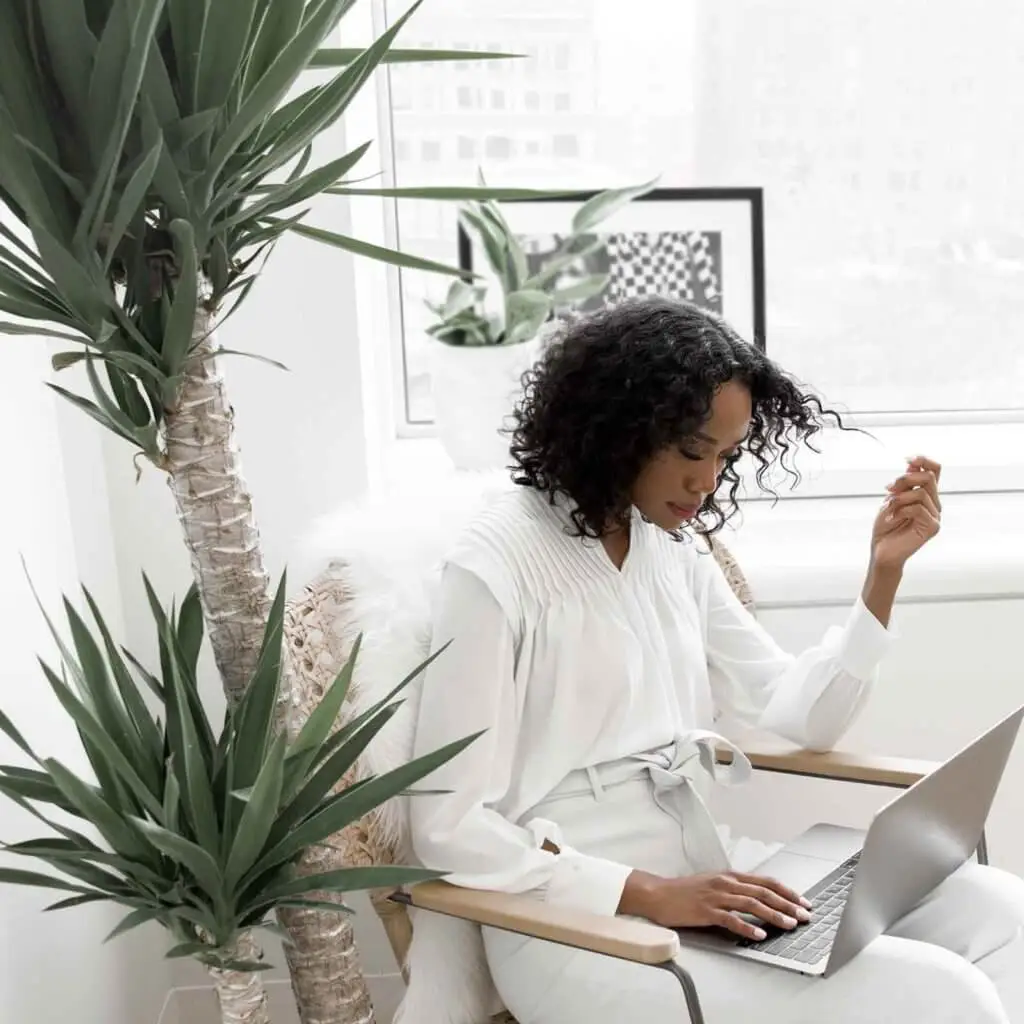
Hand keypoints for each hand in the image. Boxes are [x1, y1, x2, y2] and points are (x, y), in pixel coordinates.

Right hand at [622, 869, 811, 940]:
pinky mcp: (706, 911)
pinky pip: (731, 919)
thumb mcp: (714, 884)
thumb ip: (735, 890)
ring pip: (751, 904)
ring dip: (773, 915)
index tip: (803, 902)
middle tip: (804, 915)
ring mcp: (716, 896)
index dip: (787, 891)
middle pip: (763, 892)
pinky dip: (747, 926)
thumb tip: (760, 900)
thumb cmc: (686, 891)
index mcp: (730, 876)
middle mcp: (726, 883)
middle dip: (787, 904)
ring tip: (789, 924)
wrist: (659, 894)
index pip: (765, 882)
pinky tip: (759, 934)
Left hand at [870, 455, 941, 569]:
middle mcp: (934, 504)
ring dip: (899, 498)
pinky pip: (918, 508)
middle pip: (928, 477)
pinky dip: (900, 510)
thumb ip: (904, 484)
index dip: (924, 460)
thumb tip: (913, 462)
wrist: (882, 550)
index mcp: (925, 495)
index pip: (935, 470)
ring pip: (921, 493)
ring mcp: (935, 516)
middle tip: (887, 488)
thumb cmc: (886, 526)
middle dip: (905, 479)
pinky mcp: (933, 527)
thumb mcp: (891, 499)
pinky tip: (892, 518)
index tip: (906, 459)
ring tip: (888, 508)